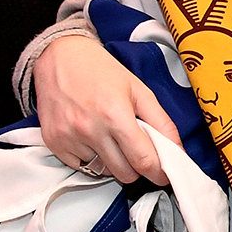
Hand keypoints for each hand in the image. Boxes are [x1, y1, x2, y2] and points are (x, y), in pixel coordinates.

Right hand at [31, 33, 172, 184]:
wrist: (60, 56)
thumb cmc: (100, 70)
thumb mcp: (140, 90)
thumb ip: (162, 122)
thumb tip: (177, 151)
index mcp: (115, 115)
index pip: (143, 160)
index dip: (159, 172)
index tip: (164, 175)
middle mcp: (89, 129)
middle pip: (124, 173)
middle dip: (136, 166)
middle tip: (135, 149)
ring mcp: (69, 138)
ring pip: (103, 172)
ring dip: (112, 162)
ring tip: (109, 136)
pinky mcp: (53, 142)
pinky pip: (80, 167)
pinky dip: (90, 158)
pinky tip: (90, 137)